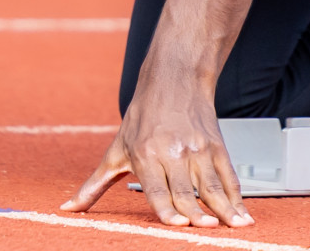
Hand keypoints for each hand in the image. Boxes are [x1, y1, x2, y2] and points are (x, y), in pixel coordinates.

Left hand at [62, 81, 252, 227]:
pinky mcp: (216, 146)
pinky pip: (228, 177)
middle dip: (198, 213)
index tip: (179, 224)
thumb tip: (67, 209)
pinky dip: (237, 197)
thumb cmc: (142, 117)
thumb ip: (93, 186)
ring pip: (212, 185)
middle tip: (207, 230)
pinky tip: (242, 214)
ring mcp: (197, 149)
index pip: (157, 189)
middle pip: (186, 191)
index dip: (168, 208)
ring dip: (225, 208)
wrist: (173, 78)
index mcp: (145, 154)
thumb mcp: (115, 150)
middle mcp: (172, 152)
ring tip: (235, 226)